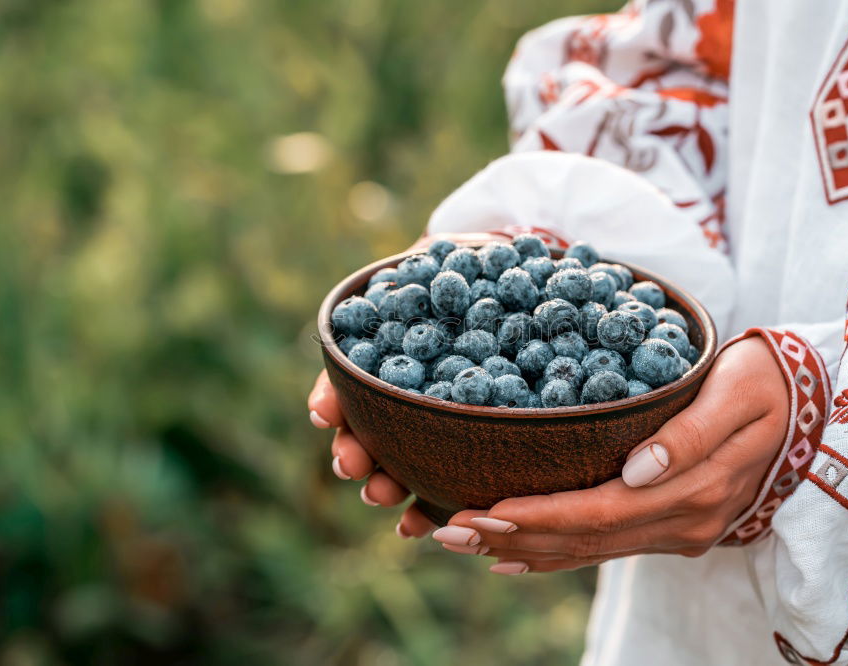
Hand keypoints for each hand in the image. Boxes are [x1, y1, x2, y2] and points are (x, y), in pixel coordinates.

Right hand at [309, 232, 505, 536]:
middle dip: (354, 451)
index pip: (349, 381)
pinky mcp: (474, 444)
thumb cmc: (474, 265)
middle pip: (368, 428)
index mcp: (387, 351)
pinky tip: (417, 525)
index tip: (324, 416)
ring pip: (401, 459)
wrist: (523, 280)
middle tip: (352, 466)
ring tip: (381, 496)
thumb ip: (424, 273)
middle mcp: (405, 390)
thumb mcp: (446, 261)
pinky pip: (449, 479)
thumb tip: (423, 273)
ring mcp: (436, 420)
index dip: (333, 400)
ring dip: (384, 482)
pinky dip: (430, 505)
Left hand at [432, 336, 789, 573]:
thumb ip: (691, 435)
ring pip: (590, 552)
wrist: (812, 406)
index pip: (600, 513)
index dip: (539, 516)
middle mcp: (684, 522)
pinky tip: (517, 560)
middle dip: (513, 539)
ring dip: (525, 551)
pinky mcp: (675, 528)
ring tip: (466, 545)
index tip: (483, 511)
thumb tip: (636, 471)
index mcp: (696, 489)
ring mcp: (680, 532)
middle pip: (584, 541)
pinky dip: (559, 556)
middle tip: (447, 534)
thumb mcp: (739, 392)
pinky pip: (607, 549)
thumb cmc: (770, 382)